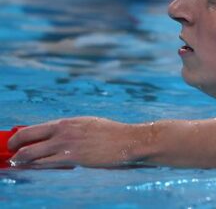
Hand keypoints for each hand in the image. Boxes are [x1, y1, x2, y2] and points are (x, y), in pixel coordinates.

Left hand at [8, 117, 140, 167]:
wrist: (128, 141)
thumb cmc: (111, 134)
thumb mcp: (87, 125)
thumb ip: (69, 130)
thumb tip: (54, 137)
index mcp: (67, 122)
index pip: (34, 128)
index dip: (19, 137)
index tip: (14, 143)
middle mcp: (63, 131)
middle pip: (26, 139)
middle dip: (14, 147)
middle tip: (11, 154)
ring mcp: (66, 145)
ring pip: (30, 154)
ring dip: (21, 160)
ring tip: (18, 163)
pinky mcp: (72, 159)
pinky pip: (44, 165)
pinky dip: (34, 167)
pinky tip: (32, 168)